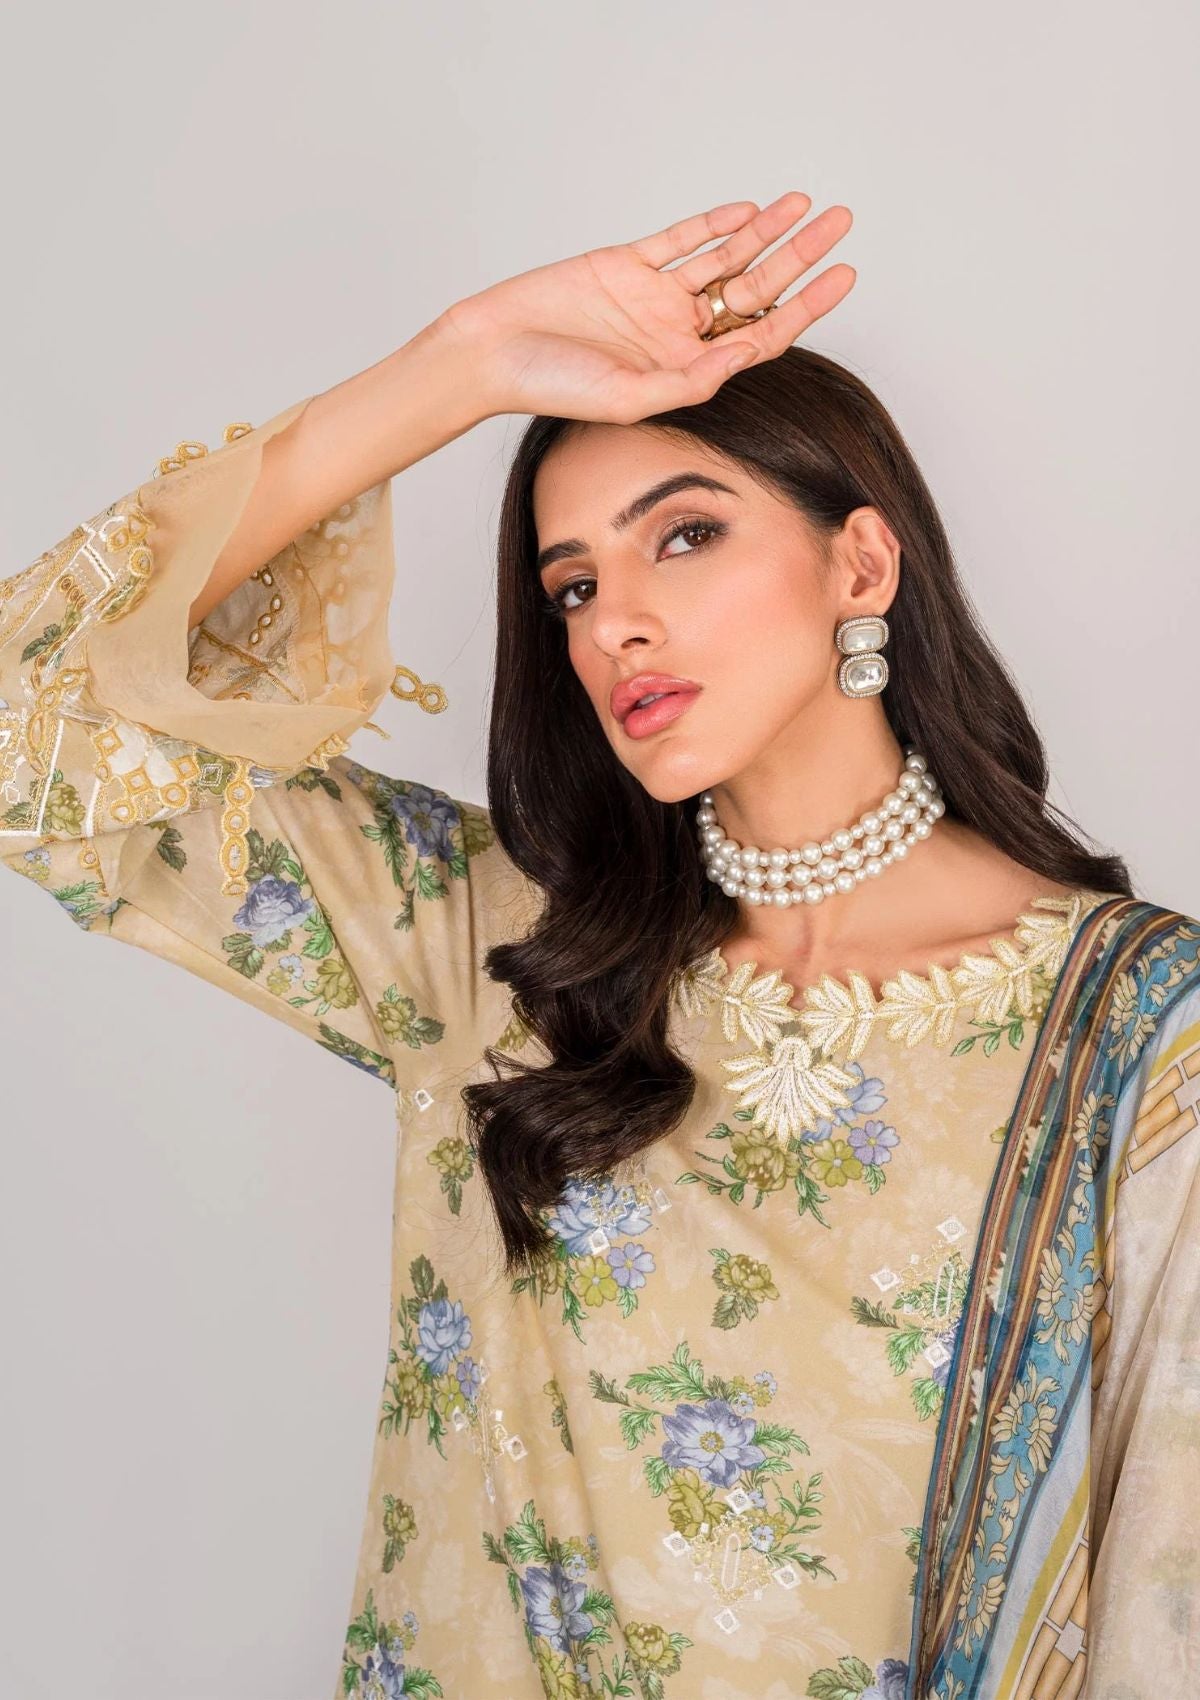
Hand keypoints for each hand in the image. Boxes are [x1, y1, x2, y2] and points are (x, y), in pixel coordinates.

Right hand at [438, 191, 854, 423]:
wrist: (492, 352)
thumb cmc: (552, 387)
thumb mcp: (629, 397)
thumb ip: (690, 380)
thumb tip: (746, 353)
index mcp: (686, 370)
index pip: (762, 336)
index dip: (807, 306)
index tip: (845, 276)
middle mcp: (677, 333)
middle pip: (754, 290)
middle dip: (800, 257)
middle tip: (842, 223)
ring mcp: (653, 297)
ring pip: (725, 258)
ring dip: (767, 232)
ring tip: (807, 205)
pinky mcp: (625, 265)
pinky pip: (678, 241)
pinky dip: (712, 225)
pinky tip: (747, 212)